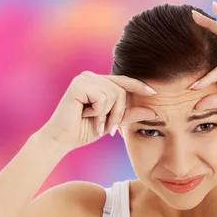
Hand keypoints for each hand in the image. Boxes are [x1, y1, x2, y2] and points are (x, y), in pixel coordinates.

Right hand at [37, 71, 156, 150]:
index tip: (153, 93)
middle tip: (108, 128)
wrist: (62, 139)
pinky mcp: (78, 85)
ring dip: (107, 114)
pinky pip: (102, 97)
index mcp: (98, 83)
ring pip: (113, 94)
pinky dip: (97, 111)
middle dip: (118, 112)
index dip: (139, 86)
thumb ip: (129, 115)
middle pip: (120, 90)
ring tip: (95, 122)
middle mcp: (91, 77)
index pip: (123, 81)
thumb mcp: (111, 122)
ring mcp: (84, 79)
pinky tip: (84, 115)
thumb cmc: (83, 130)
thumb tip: (153, 111)